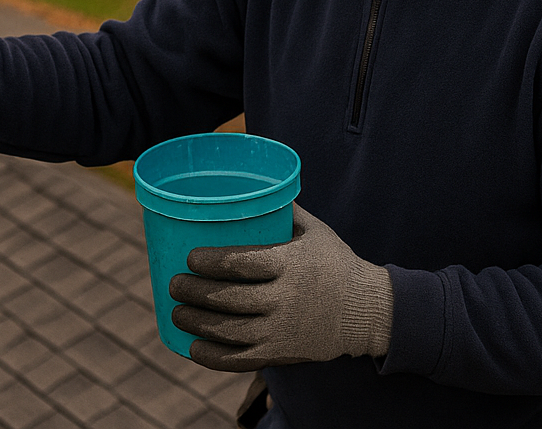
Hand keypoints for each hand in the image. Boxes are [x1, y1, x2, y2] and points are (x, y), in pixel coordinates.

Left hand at [168, 203, 393, 371]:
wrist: (367, 310)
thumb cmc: (334, 262)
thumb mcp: (314, 230)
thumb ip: (283, 209)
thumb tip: (252, 182)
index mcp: (291, 264)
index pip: (242, 263)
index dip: (210, 261)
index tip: (190, 257)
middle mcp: (286, 299)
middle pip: (229, 298)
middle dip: (194, 292)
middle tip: (174, 283)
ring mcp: (283, 331)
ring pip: (230, 331)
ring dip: (197, 323)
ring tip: (177, 311)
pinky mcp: (282, 354)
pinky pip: (241, 360)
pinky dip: (214, 357)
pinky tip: (193, 347)